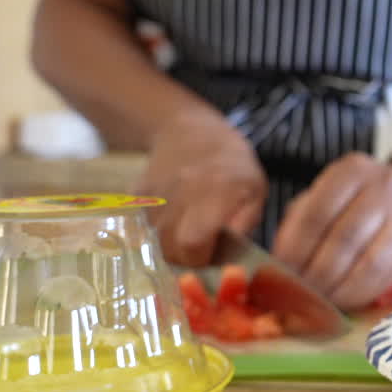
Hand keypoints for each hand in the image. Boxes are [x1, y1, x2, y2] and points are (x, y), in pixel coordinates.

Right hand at [136, 108, 266, 265]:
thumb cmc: (231, 165)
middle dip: (186, 259)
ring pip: (155, 242)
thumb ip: (244, 224)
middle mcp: (179, 193)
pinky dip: (157, 233)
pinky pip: (142, 228)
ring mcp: (154, 194)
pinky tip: (173, 219)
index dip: (201, 259)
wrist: (188, 132)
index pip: (193, 242)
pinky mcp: (137, 196)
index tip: (212, 257)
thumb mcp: (254, 191)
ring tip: (188, 231)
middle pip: (170, 249)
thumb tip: (231, 254)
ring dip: (171, 246)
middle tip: (201, 249)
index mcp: (214, 192)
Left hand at [274, 153, 391, 309]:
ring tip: (317, 299)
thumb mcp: (326, 193)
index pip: (317, 214)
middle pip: (343, 240)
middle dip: (315, 273)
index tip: (281, 271)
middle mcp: (384, 190)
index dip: (295, 248)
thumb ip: (301, 222)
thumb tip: (280, 265)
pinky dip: (358, 294)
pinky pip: (383, 278)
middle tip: (297, 291)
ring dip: (337, 289)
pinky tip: (340, 299)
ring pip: (367, 264)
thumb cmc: (357, 198)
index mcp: (353, 171)